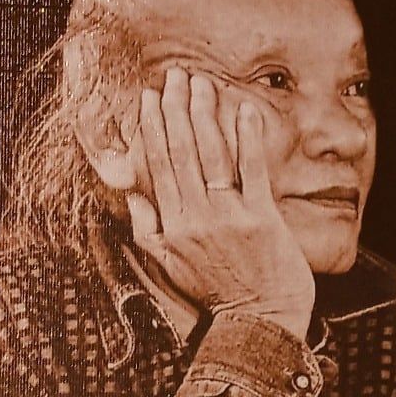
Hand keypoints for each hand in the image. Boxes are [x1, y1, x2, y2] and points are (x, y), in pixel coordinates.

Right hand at [127, 68, 314, 340]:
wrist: (259, 320)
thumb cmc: (215, 291)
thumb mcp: (167, 265)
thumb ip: (147, 227)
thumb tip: (132, 191)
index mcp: (171, 226)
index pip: (158, 166)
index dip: (153, 127)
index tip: (149, 98)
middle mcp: (196, 217)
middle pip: (182, 152)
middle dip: (176, 109)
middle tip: (174, 76)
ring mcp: (229, 216)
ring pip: (211, 155)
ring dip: (204, 114)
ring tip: (201, 83)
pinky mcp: (262, 218)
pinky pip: (252, 170)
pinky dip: (246, 138)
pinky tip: (242, 108)